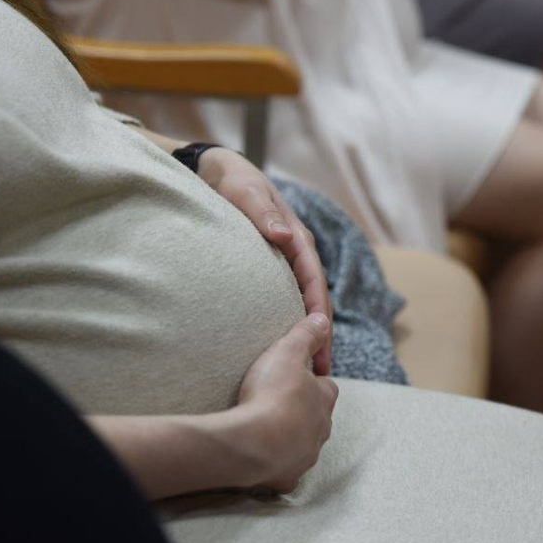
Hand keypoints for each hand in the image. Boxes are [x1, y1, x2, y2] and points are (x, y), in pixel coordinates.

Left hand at [197, 148, 332, 374]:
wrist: (220, 171)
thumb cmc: (234, 181)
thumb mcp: (246, 191)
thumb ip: (262, 212)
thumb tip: (285, 236)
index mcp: (297, 237)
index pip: (314, 279)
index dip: (318, 309)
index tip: (319, 337)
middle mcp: (297, 251)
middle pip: (316, 297)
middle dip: (321, 332)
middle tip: (321, 370)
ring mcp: (287, 261)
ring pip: (304, 301)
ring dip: (309, 331)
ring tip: (311, 368)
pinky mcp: (274, 268)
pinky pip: (289, 298)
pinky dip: (293, 321)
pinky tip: (285, 343)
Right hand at [232, 314, 338, 492]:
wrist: (252, 443)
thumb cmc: (272, 394)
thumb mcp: (287, 351)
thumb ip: (306, 334)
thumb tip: (322, 319)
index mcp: (324, 399)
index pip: (326, 386)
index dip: (312, 380)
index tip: (295, 376)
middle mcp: (321, 430)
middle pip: (316, 417)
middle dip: (303, 411)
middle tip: (278, 402)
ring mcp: (306, 456)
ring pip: (304, 444)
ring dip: (291, 437)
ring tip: (267, 428)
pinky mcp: (287, 476)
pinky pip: (285, 470)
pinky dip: (277, 464)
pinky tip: (262, 457)